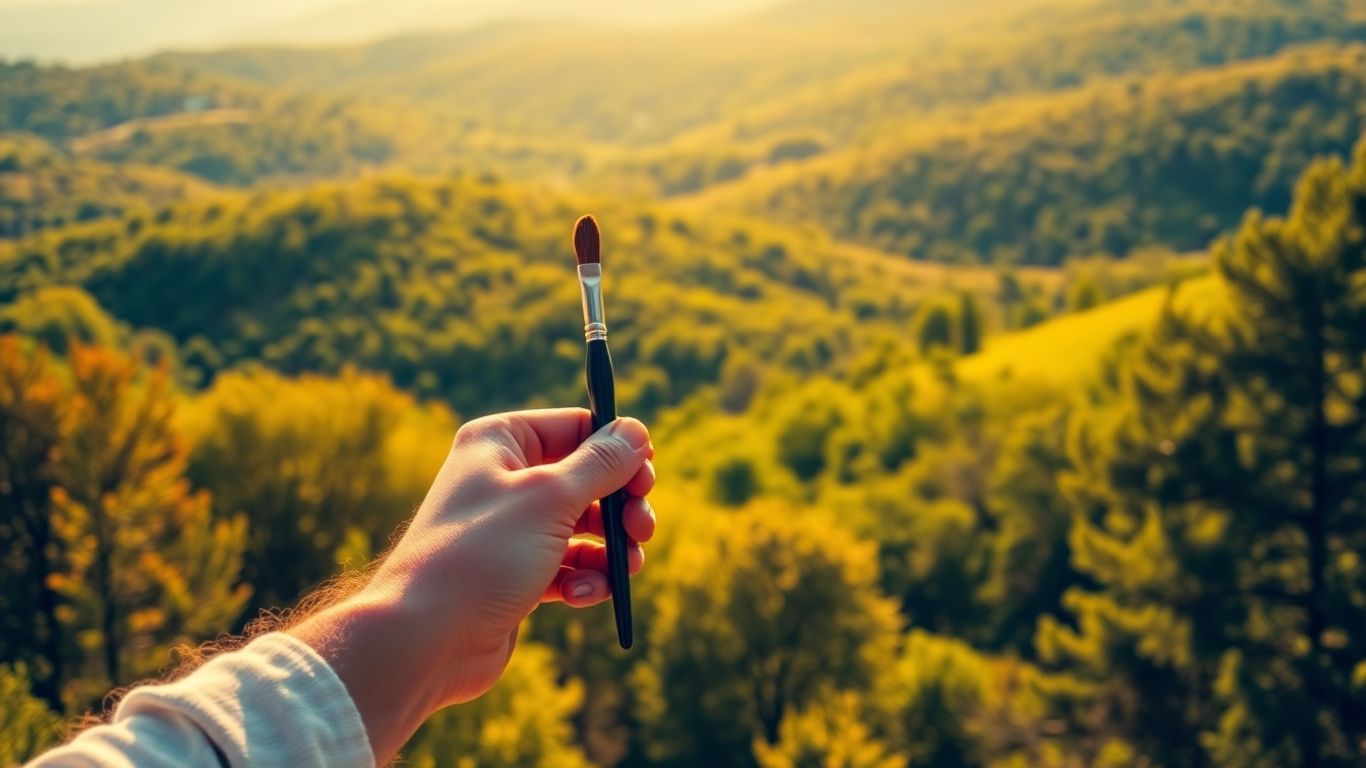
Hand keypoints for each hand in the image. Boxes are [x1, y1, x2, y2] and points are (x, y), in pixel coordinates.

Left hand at [289, 408, 654, 761]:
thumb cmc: (480, 556)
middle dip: (620, 505)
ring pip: (583, 527)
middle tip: (642, 526)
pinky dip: (585, 580)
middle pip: (587, 479)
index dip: (617, 449)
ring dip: (611, 549)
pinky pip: (568, 567)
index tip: (648, 474)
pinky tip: (583, 596)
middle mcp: (504, 479)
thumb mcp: (550, 498)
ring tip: (624, 568)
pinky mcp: (517, 574)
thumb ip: (600, 463)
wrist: (424, 639)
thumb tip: (635, 430)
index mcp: (501, 442)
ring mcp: (511, 529)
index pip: (576, 427)